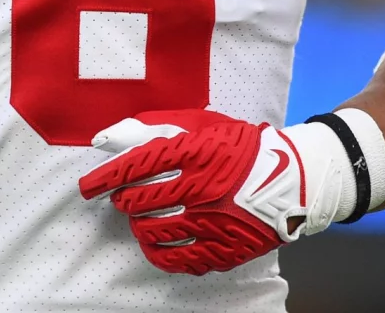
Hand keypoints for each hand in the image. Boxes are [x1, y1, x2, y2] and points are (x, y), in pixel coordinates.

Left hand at [79, 109, 305, 274]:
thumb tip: (108, 137)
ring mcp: (214, 223)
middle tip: (124, 199)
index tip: (89, 187)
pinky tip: (155, 244)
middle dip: (123, 201)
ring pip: (153, 232)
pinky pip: (177, 259)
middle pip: (140, 202)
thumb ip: (154, 127)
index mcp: (197, 153)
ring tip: (140, 218)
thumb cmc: (242, 148)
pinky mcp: (224, 249)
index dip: (106, 178)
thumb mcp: (202, 125)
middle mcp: (203, 189)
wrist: (295, 180)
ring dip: (138, 225)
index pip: (136, 166)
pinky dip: (158, 252)